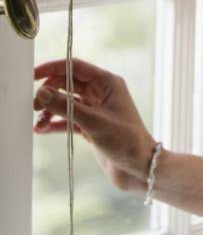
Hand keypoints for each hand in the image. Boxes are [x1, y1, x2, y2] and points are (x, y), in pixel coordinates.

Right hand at [33, 58, 155, 191]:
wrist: (139, 167)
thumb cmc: (126, 141)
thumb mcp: (94, 122)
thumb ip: (66, 107)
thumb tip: (41, 93)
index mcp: (108, 83)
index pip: (75, 67)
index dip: (52, 68)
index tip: (31, 76)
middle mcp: (101, 93)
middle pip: (67, 83)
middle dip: (49, 92)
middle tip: (33, 105)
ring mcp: (95, 109)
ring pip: (65, 102)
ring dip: (50, 110)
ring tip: (38, 122)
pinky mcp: (90, 126)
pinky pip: (67, 119)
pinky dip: (54, 123)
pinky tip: (41, 129)